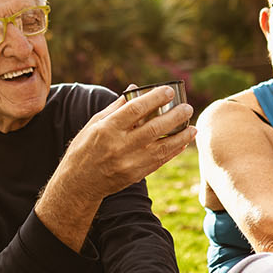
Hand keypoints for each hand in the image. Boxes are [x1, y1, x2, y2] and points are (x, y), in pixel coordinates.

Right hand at [58, 85, 196, 200]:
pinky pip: (160, 161)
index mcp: (107, 128)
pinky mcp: (135, 175)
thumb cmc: (86, 148)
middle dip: (174, 116)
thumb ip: (116, 107)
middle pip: (153, 128)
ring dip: (181, 136)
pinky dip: (173, 151)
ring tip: (192, 127)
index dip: (155, 98)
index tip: (169, 91)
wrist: (79, 182)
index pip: (135, 109)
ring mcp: (128, 162)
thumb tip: (135, 89)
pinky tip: (183, 143)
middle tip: (187, 108)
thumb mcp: (95, 124)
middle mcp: (119, 145)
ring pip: (162, 147)